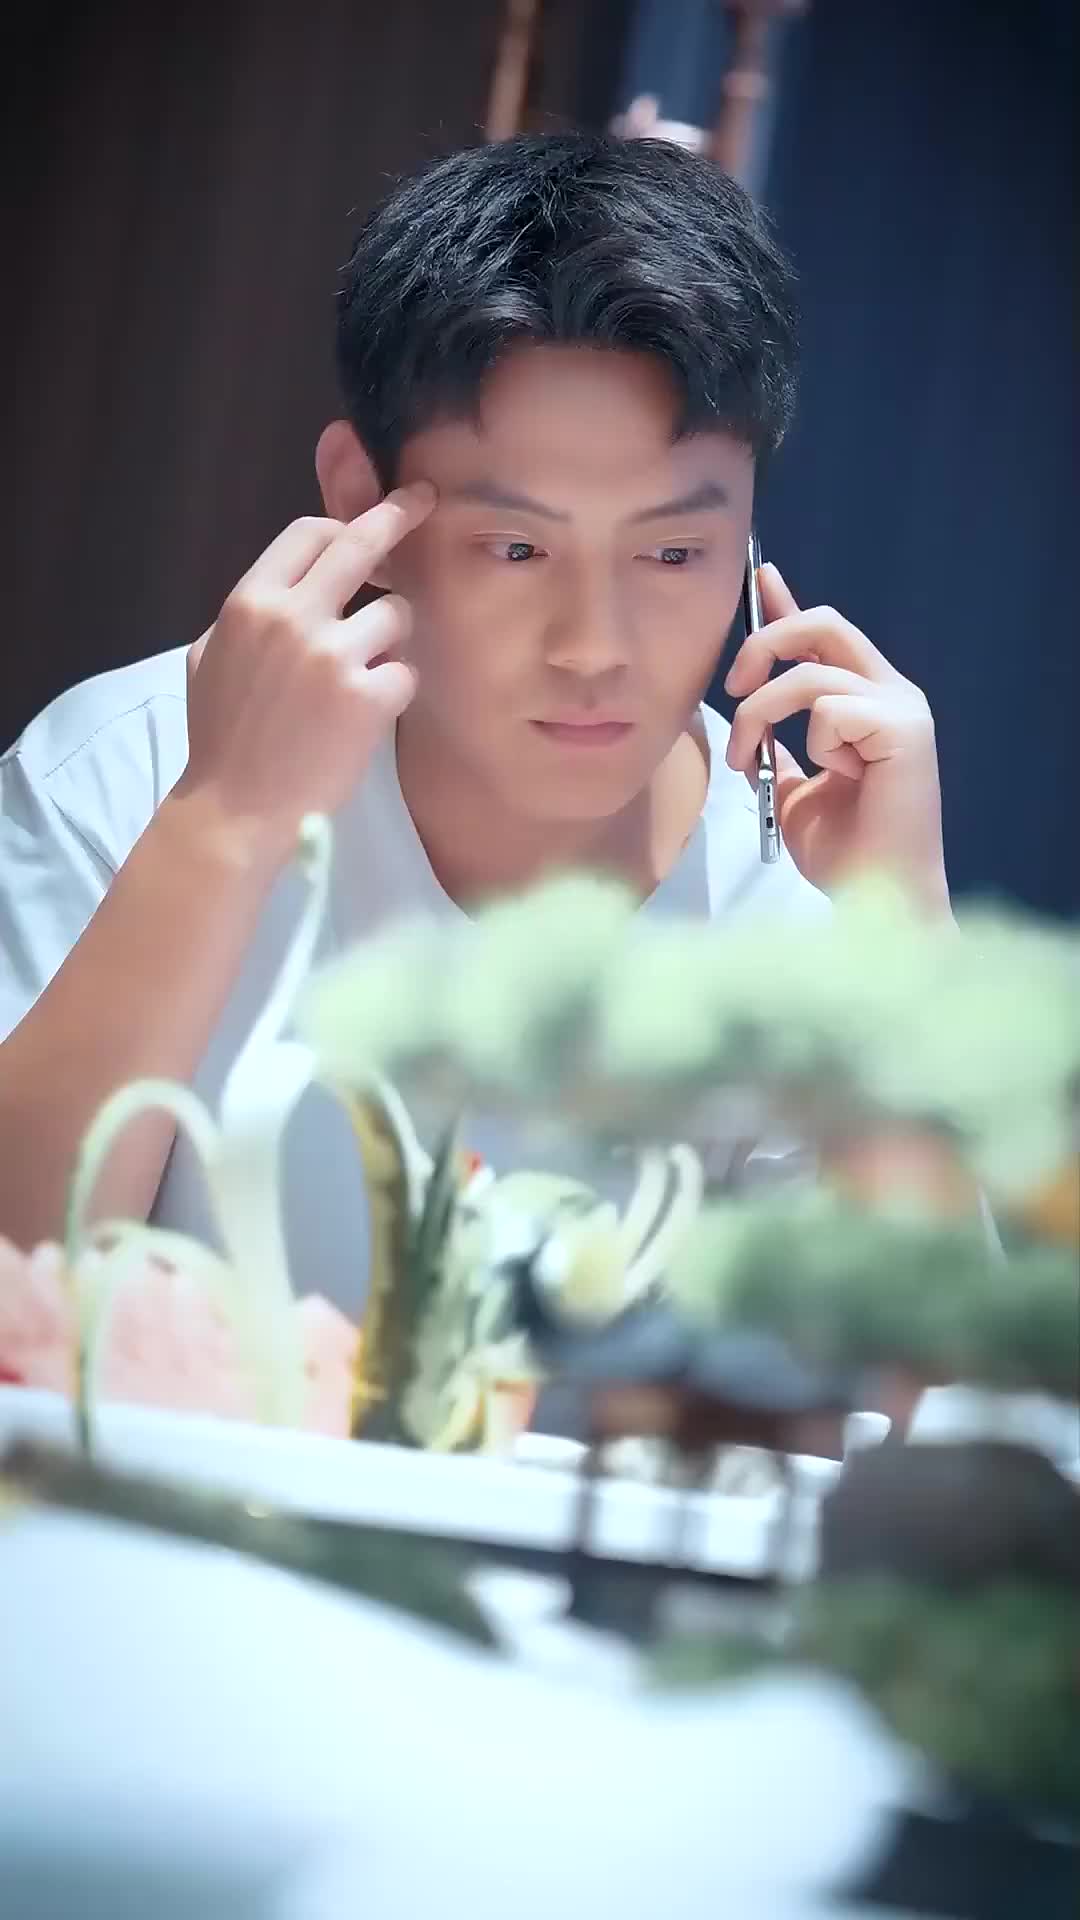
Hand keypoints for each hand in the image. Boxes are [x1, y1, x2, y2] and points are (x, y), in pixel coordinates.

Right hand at [177, 484, 435, 859]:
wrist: (235, 808)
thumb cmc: (221, 738)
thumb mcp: (209, 656)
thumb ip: (252, 613)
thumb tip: (292, 584)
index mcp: (249, 602)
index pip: (308, 533)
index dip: (343, 528)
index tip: (365, 528)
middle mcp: (293, 617)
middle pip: (360, 543)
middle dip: (398, 514)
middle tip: (424, 500)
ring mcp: (333, 656)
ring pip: (397, 613)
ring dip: (392, 640)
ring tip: (364, 676)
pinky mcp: (368, 698)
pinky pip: (406, 671)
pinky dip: (396, 691)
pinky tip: (369, 715)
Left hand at [724, 563, 949, 914]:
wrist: (876, 900)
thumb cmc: (843, 855)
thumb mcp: (794, 791)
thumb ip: (779, 747)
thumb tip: (749, 715)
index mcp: (867, 702)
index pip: (823, 635)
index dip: (786, 605)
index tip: (759, 576)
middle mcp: (890, 693)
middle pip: (823, 623)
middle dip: (763, 643)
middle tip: (733, 688)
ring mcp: (902, 708)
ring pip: (809, 674)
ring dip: (761, 714)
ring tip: (751, 762)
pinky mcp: (906, 729)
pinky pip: (832, 708)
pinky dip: (816, 742)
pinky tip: (834, 776)